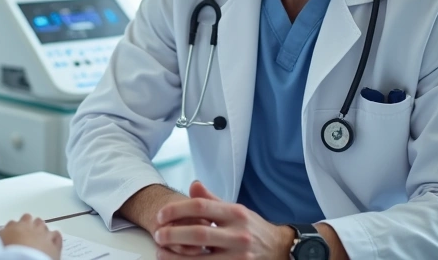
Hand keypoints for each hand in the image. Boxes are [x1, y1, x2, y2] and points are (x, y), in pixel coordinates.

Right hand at [0, 214, 62, 259]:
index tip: (11, 234)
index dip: (12, 229)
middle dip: (27, 225)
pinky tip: (51, 240)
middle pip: (29, 220)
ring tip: (37, 236)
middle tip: (24, 234)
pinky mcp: (55, 245)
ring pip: (43, 226)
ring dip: (40, 229)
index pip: (13, 223)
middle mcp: (30, 227)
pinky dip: (54, 237)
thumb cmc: (8, 255)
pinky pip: (56, 236)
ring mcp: (44, 235)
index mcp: (14, 227)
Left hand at [152, 181, 294, 259]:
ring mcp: (240, 256)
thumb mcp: (236, 209)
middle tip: (157, 235)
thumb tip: (193, 185)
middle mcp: (239, 234)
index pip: (200, 207)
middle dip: (173, 234)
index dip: (176, 210)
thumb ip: (212, 200)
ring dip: (177, 257)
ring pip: (202, 259)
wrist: (281, 249)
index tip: (160, 215)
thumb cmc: (253, 228)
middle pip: (199, 234)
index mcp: (235, 213)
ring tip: (161, 253)